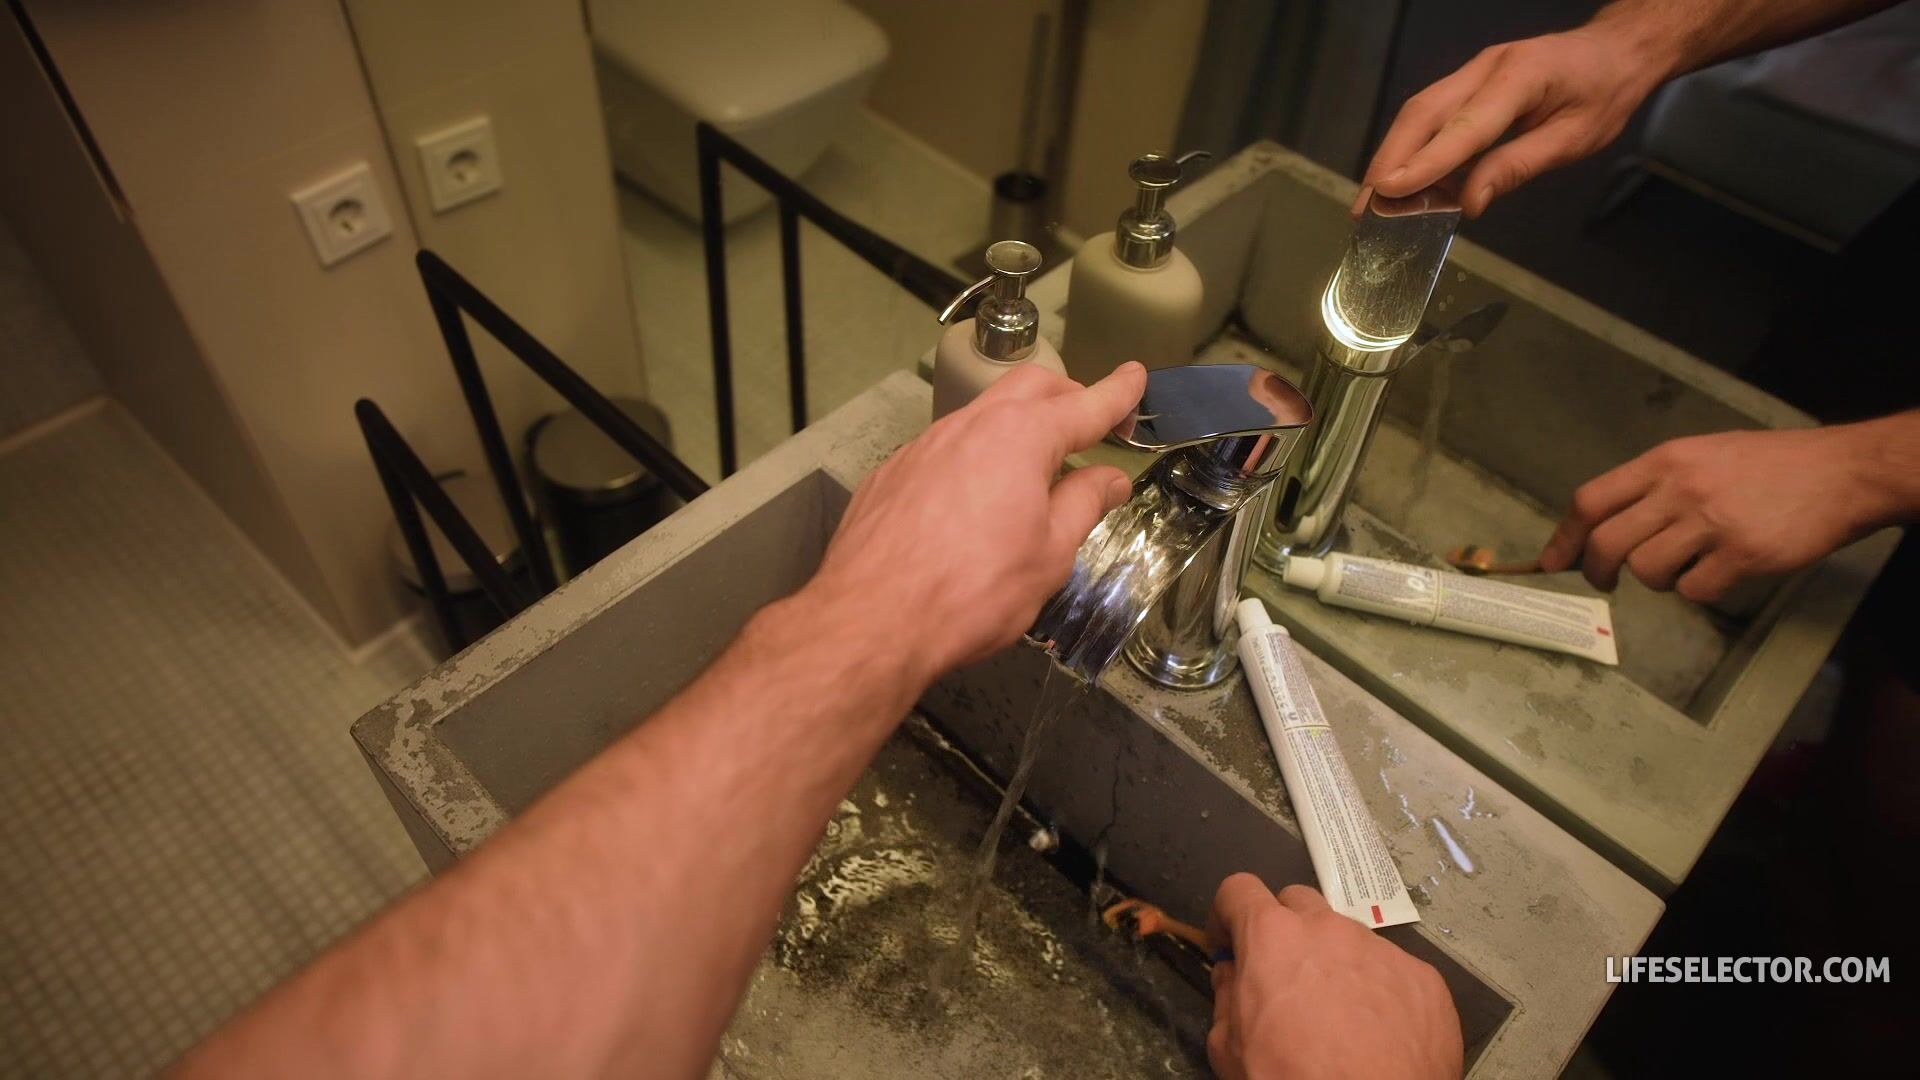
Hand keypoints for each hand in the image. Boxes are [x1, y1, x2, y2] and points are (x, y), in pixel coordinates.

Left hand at [806, 363, 1144, 682]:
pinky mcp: (891, 473)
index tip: (1134, 376)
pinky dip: (974, 458)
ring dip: (1016, 429)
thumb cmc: (970, 592)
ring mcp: (923, 446)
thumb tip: (1108, 478)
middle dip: (1066, 396)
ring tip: (1035, 469)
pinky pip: (943, 449)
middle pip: (1028, 389)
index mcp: (1020, 438)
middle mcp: (969, 426)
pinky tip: (976, 499)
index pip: (1084, 404)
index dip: (1116, 392)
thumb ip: (1083, 505)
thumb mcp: (1049, 554)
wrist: (872, 619)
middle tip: (1090, 421)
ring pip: (980, 417)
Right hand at [1206, 876, 1461, 1079]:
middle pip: (1299, 903)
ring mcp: (1383, 951)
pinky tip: (1378, 1034)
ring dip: (1335, 963)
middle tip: (1283, 975)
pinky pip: (1393, 972)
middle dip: (1284, 929)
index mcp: (1274, 937)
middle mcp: (1330, 930)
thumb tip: (1233, 976)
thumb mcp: (1229, 1049)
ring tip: (1338, 1016)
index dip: (1228, 914)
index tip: (1229, 941)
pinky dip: (1380, 992)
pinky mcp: (1424, 979)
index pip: (1239, 890)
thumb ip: (1226, 998)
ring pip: (1349, 940)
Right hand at [1357, 21, 1673, 217]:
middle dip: (1390, 161)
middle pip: (1422, 113)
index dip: (1425, 162)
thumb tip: (1471, 203)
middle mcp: (1486, 68)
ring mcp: (1473, 70)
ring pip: (1418, 111)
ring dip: (1392, 155)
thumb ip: (1519, 166)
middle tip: (1366, 206)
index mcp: (1520, 79)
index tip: (1391, 192)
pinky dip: (1411, 147)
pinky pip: (1431, 113)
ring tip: (1373, 199)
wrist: (1615, 50)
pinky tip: (1403, 178)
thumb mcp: (1575, 138)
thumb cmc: (1604, 94)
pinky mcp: (1469, 81)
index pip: (1463, 127)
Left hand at [1538, 421, 1906, 602]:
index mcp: (1666, 460)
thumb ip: (1655, 485)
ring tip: (1682, 566)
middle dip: (1595, 571)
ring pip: (1647, 571)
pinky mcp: (1743, 555)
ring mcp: (1712, 522)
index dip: (1565, 536)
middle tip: (1605, 582)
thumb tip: (1604, 525)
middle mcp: (1681, 489)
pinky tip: (1719, 572)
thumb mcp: (1703, 455)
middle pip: (1607, 542)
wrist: (1842, 472)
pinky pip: (1693, 590)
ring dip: (1655, 580)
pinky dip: (1697, 590)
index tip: (1553, 561)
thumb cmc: (1769, 464)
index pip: (1591, 499)